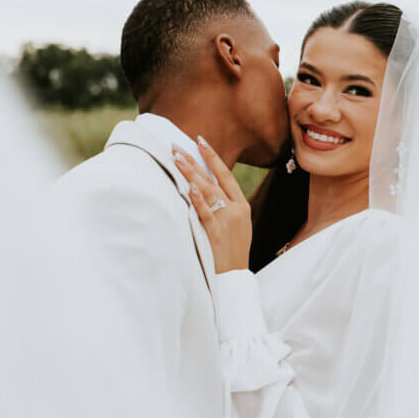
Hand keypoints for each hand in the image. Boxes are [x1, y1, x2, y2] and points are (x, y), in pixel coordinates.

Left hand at [172, 138, 250, 272]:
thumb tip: (206, 187)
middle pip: (213, 179)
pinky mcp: (215, 233)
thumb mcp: (238, 225)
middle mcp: (235, 209)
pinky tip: (189, 187)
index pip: (225, 175)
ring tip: (176, 158)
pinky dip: (198, 200)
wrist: (235, 277)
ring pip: (208, 191)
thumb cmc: (233, 251)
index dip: (212, 157)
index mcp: (242, 205)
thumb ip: (227, 206)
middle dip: (194, 160)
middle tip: (176, 145)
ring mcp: (226, 221)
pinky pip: (205, 213)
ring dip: (191, 173)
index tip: (200, 140)